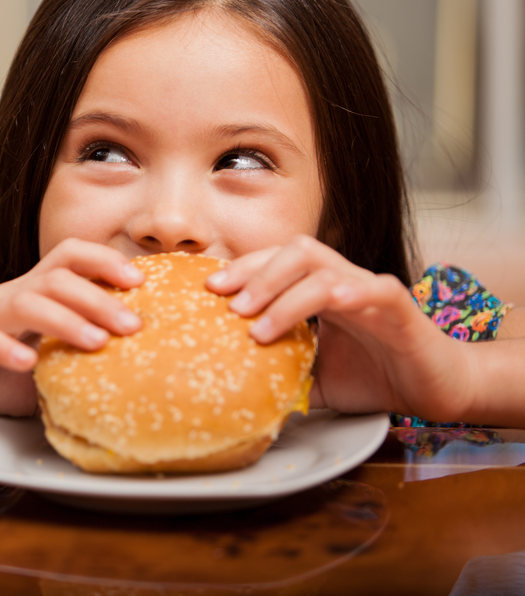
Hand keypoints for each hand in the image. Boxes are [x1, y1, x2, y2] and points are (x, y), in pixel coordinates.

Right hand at [0, 238, 144, 427]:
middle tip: (135, 325)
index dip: (106, 261)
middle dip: (100, 297)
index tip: (142, 282)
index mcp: (29, 294)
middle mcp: (7, 297)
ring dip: (66, 319)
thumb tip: (132, 373)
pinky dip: (7, 349)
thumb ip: (74, 361)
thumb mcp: (40, 365)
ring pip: (25, 302)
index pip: (69, 258)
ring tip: (97, 342)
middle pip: (56, 278)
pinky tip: (29, 365)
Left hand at [205, 235, 472, 421]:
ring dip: (284, 295)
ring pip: (324, 270)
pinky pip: (374, 289)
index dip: (242, 269)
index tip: (209, 289)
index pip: (275, 262)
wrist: (434, 390)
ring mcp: (370, 291)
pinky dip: (349, 293)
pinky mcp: (400, 308)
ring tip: (257, 326)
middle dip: (256, 273)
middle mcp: (342, 282)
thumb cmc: (375, 378)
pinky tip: (327, 307)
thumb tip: (238, 391)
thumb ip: (282, 376)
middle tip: (227, 304)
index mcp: (319, 290)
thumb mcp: (315, 380)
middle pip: (295, 252)